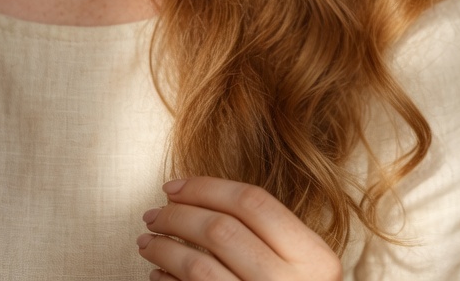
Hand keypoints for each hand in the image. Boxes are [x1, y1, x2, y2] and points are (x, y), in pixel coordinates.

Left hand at [136, 176, 340, 280]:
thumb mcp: (303, 265)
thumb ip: (270, 235)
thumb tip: (198, 200)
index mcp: (312, 257)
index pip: (253, 203)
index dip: (206, 188)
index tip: (174, 187)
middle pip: (221, 229)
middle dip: (177, 215)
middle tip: (154, 214)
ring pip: (198, 265)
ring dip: (164, 248)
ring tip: (147, 241)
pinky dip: (168, 280)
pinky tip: (158, 272)